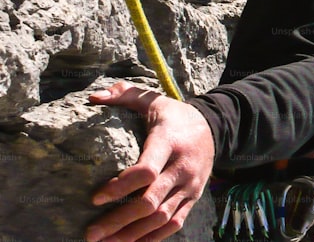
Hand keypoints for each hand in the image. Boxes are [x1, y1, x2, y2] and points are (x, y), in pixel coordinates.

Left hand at [85, 81, 214, 241]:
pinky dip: (153, 237)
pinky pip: (175, 224)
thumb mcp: (152, 99)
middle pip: (151, 201)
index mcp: (169, 142)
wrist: (215, 127)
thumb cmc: (174, 115)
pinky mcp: (194, 197)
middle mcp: (182, 167)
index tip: (95, 198)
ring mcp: (190, 185)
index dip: (120, 187)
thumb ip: (124, 94)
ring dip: (132, 235)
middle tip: (91, 233)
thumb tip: (93, 97)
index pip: (147, 170)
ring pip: (161, 218)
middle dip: (118, 220)